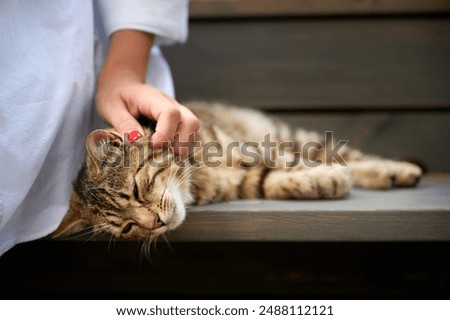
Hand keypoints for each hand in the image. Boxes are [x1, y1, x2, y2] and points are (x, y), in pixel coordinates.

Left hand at [95, 30, 199, 154]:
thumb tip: (137, 141)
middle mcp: (172, 104)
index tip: (152, 146)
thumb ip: (124, 124)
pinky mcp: (180, 123)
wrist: (123, 85)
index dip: (165, 134)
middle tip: (161, 154)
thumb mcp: (111, 109)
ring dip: (184, 147)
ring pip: (195, 130)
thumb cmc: (116, 96)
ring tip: (164, 155)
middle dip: (180, 143)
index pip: (171, 114)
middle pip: (191, 122)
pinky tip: (169, 153)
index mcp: (154, 98)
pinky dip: (185, 147)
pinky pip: (193, 136)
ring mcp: (179, 113)